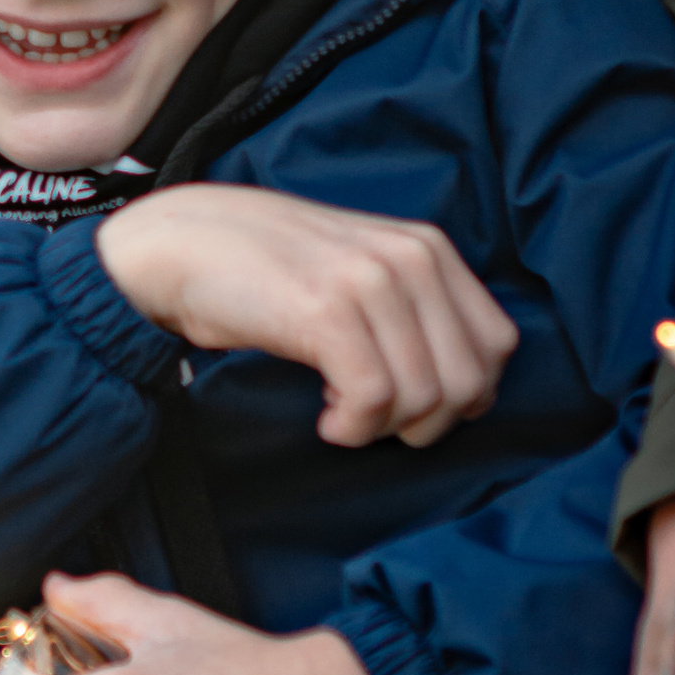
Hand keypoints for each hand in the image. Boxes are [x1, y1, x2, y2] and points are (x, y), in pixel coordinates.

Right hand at [97, 185, 516, 446]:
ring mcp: (369, 280)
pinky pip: (373, 399)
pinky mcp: (327, 310)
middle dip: (424, 422)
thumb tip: (469, 389)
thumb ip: (414, 308)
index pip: (497, 344)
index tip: (406, 401)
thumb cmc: (265, 271)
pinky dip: (350, 427)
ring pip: (424, 398)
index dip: (462, 393)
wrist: (177, 247)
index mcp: (426, 246)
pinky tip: (324, 418)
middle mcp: (409, 257)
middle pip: (469, 381)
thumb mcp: (358, 271)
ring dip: (380, 428)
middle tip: (371, 418)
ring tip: (338, 414)